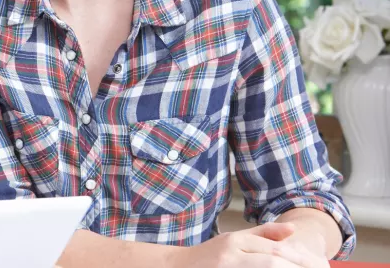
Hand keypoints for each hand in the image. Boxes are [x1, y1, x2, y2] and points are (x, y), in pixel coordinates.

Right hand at [168, 222, 327, 267]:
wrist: (174, 267)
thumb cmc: (206, 258)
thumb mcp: (232, 241)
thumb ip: (262, 235)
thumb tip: (292, 230)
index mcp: (236, 241)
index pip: (276, 249)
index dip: (302, 259)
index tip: (322, 265)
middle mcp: (231, 253)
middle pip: (273, 260)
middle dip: (299, 267)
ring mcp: (227, 265)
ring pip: (266, 267)